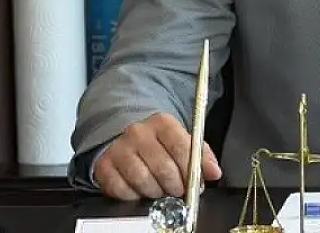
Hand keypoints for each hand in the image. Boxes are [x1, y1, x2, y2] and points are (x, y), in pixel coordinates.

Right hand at [93, 112, 222, 200]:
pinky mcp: (104, 166)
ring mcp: (119, 149)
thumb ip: (200, 154)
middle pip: (163, 167)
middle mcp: (138, 132)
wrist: (123, 138)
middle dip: (176, 186)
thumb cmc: (158, 143)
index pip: (181, 146)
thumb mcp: (181, 140)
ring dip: (156, 192)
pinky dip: (135, 196)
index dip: (191, 170)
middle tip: (179, 190)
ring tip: (161, 190)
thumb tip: (214, 172)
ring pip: (143, 180)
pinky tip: (141, 190)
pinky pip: (122, 190)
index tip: (198, 184)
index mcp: (161, 122)